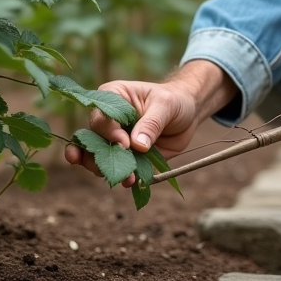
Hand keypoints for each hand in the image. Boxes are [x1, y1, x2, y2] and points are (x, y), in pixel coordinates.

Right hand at [64, 60, 234, 186]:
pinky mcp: (126, 156)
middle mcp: (108, 120)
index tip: (124, 144)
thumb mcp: (165, 105)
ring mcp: (115, 140)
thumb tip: (137, 145)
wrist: (187, 112)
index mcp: (112, 98)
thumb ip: (151, 123)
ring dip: (109, 171)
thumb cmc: (173, 100)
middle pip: (92, 141)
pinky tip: (131, 182)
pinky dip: (124, 177)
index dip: (108, 133)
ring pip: (100, 159)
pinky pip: (119, 169)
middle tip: (113, 169)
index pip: (100, 118)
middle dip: (100, 157)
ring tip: (126, 179)